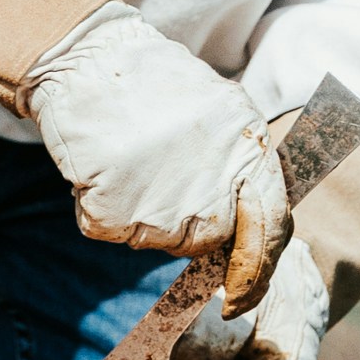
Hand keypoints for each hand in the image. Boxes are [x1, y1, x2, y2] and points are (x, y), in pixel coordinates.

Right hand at [23, 6, 291, 305]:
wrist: (87, 63)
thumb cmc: (156, 85)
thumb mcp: (224, 110)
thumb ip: (245, 165)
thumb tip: (254, 226)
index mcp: (248, 154)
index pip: (272, 229)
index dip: (258, 271)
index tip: (242, 296)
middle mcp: (212, 189)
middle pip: (205, 241)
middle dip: (185, 221)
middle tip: (161, 174)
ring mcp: (162, 207)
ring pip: (157, 239)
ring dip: (142, 212)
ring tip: (133, 160)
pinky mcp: (113, 215)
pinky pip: (112, 230)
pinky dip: (103, 207)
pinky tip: (106, 166)